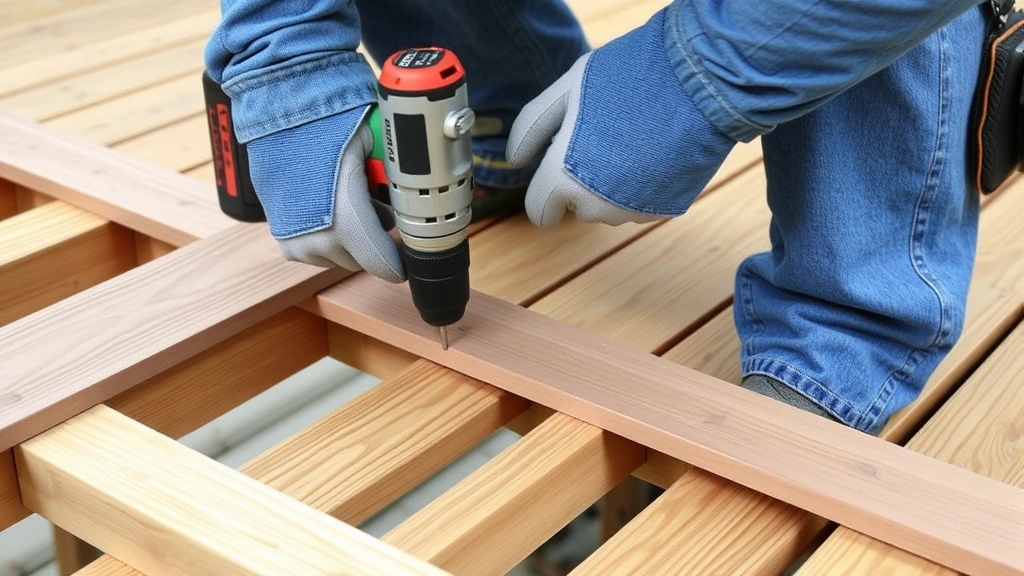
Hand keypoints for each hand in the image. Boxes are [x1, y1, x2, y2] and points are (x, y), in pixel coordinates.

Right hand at [245, 106, 404, 282]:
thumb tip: (415, 190)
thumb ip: (394, 178)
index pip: (384, 265)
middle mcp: (320, 242)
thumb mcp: (374, 146)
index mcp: (348, 223)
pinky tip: (326, 208)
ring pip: (338, 257)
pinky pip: (316, 252)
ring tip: (348, 203)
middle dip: (373, 241)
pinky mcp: (283, 242)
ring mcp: (298, 245)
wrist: (275, 120)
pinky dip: (326, 237)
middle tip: (376, 209)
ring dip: (348, 240)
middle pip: (362, 261)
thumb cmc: (325, 128)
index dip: (399, 261)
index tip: (407, 254)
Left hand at [506, 54, 661, 226]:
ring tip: (632, 140)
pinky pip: (642, 204)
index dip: (546, 192)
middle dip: (582, 182)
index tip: (557, 173)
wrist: (699, 81)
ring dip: (613, 185)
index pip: (540, 212)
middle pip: (578, 207)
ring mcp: (633, 212)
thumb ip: (532, 126)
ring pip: (611, 208)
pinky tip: (655, 151)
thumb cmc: (627, 79)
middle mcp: (597, 207)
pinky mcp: (665, 210)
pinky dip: (643, 186)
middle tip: (604, 138)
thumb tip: (515, 159)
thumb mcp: (568, 89)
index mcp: (563, 179)